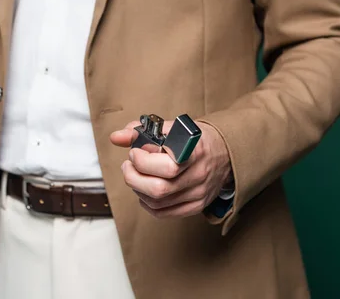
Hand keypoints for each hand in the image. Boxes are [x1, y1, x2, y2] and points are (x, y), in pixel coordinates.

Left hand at [109, 119, 232, 218]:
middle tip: (128, 166)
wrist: (224, 153)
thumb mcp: (170, 128)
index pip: (168, 166)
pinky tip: (144, 190)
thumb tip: (116, 137)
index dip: (144, 162)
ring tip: (135, 175)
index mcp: (195, 151)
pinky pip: (163, 212)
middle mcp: (199, 174)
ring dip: (137, 189)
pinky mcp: (195, 206)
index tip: (135, 152)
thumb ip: (141, 131)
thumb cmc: (193, 139)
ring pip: (157, 202)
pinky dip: (147, 203)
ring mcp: (198, 193)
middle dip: (133, 177)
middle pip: (158, 189)